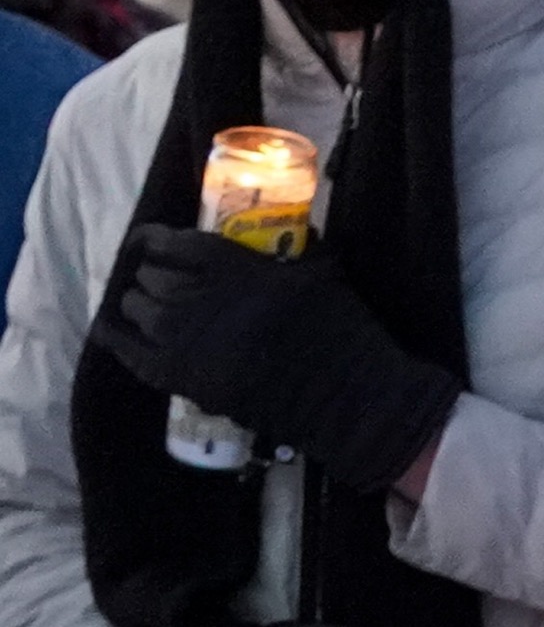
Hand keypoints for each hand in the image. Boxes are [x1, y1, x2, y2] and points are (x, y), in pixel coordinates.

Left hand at [91, 227, 459, 492]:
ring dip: (144, 302)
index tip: (158, 240)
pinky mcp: (178, 378)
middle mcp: (198, 299)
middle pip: (151, 274)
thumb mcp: (322, 272)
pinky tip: (115, 329)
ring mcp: (183, 341)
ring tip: (159, 306)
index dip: (158, 239)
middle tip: (170, 277)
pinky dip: (118, 337)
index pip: (173, 242)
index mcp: (234, 269)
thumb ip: (292, 248)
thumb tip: (283, 229)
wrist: (345, 397)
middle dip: (156, 272)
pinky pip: (128, 351)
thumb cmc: (341, 332)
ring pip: (136, 308)